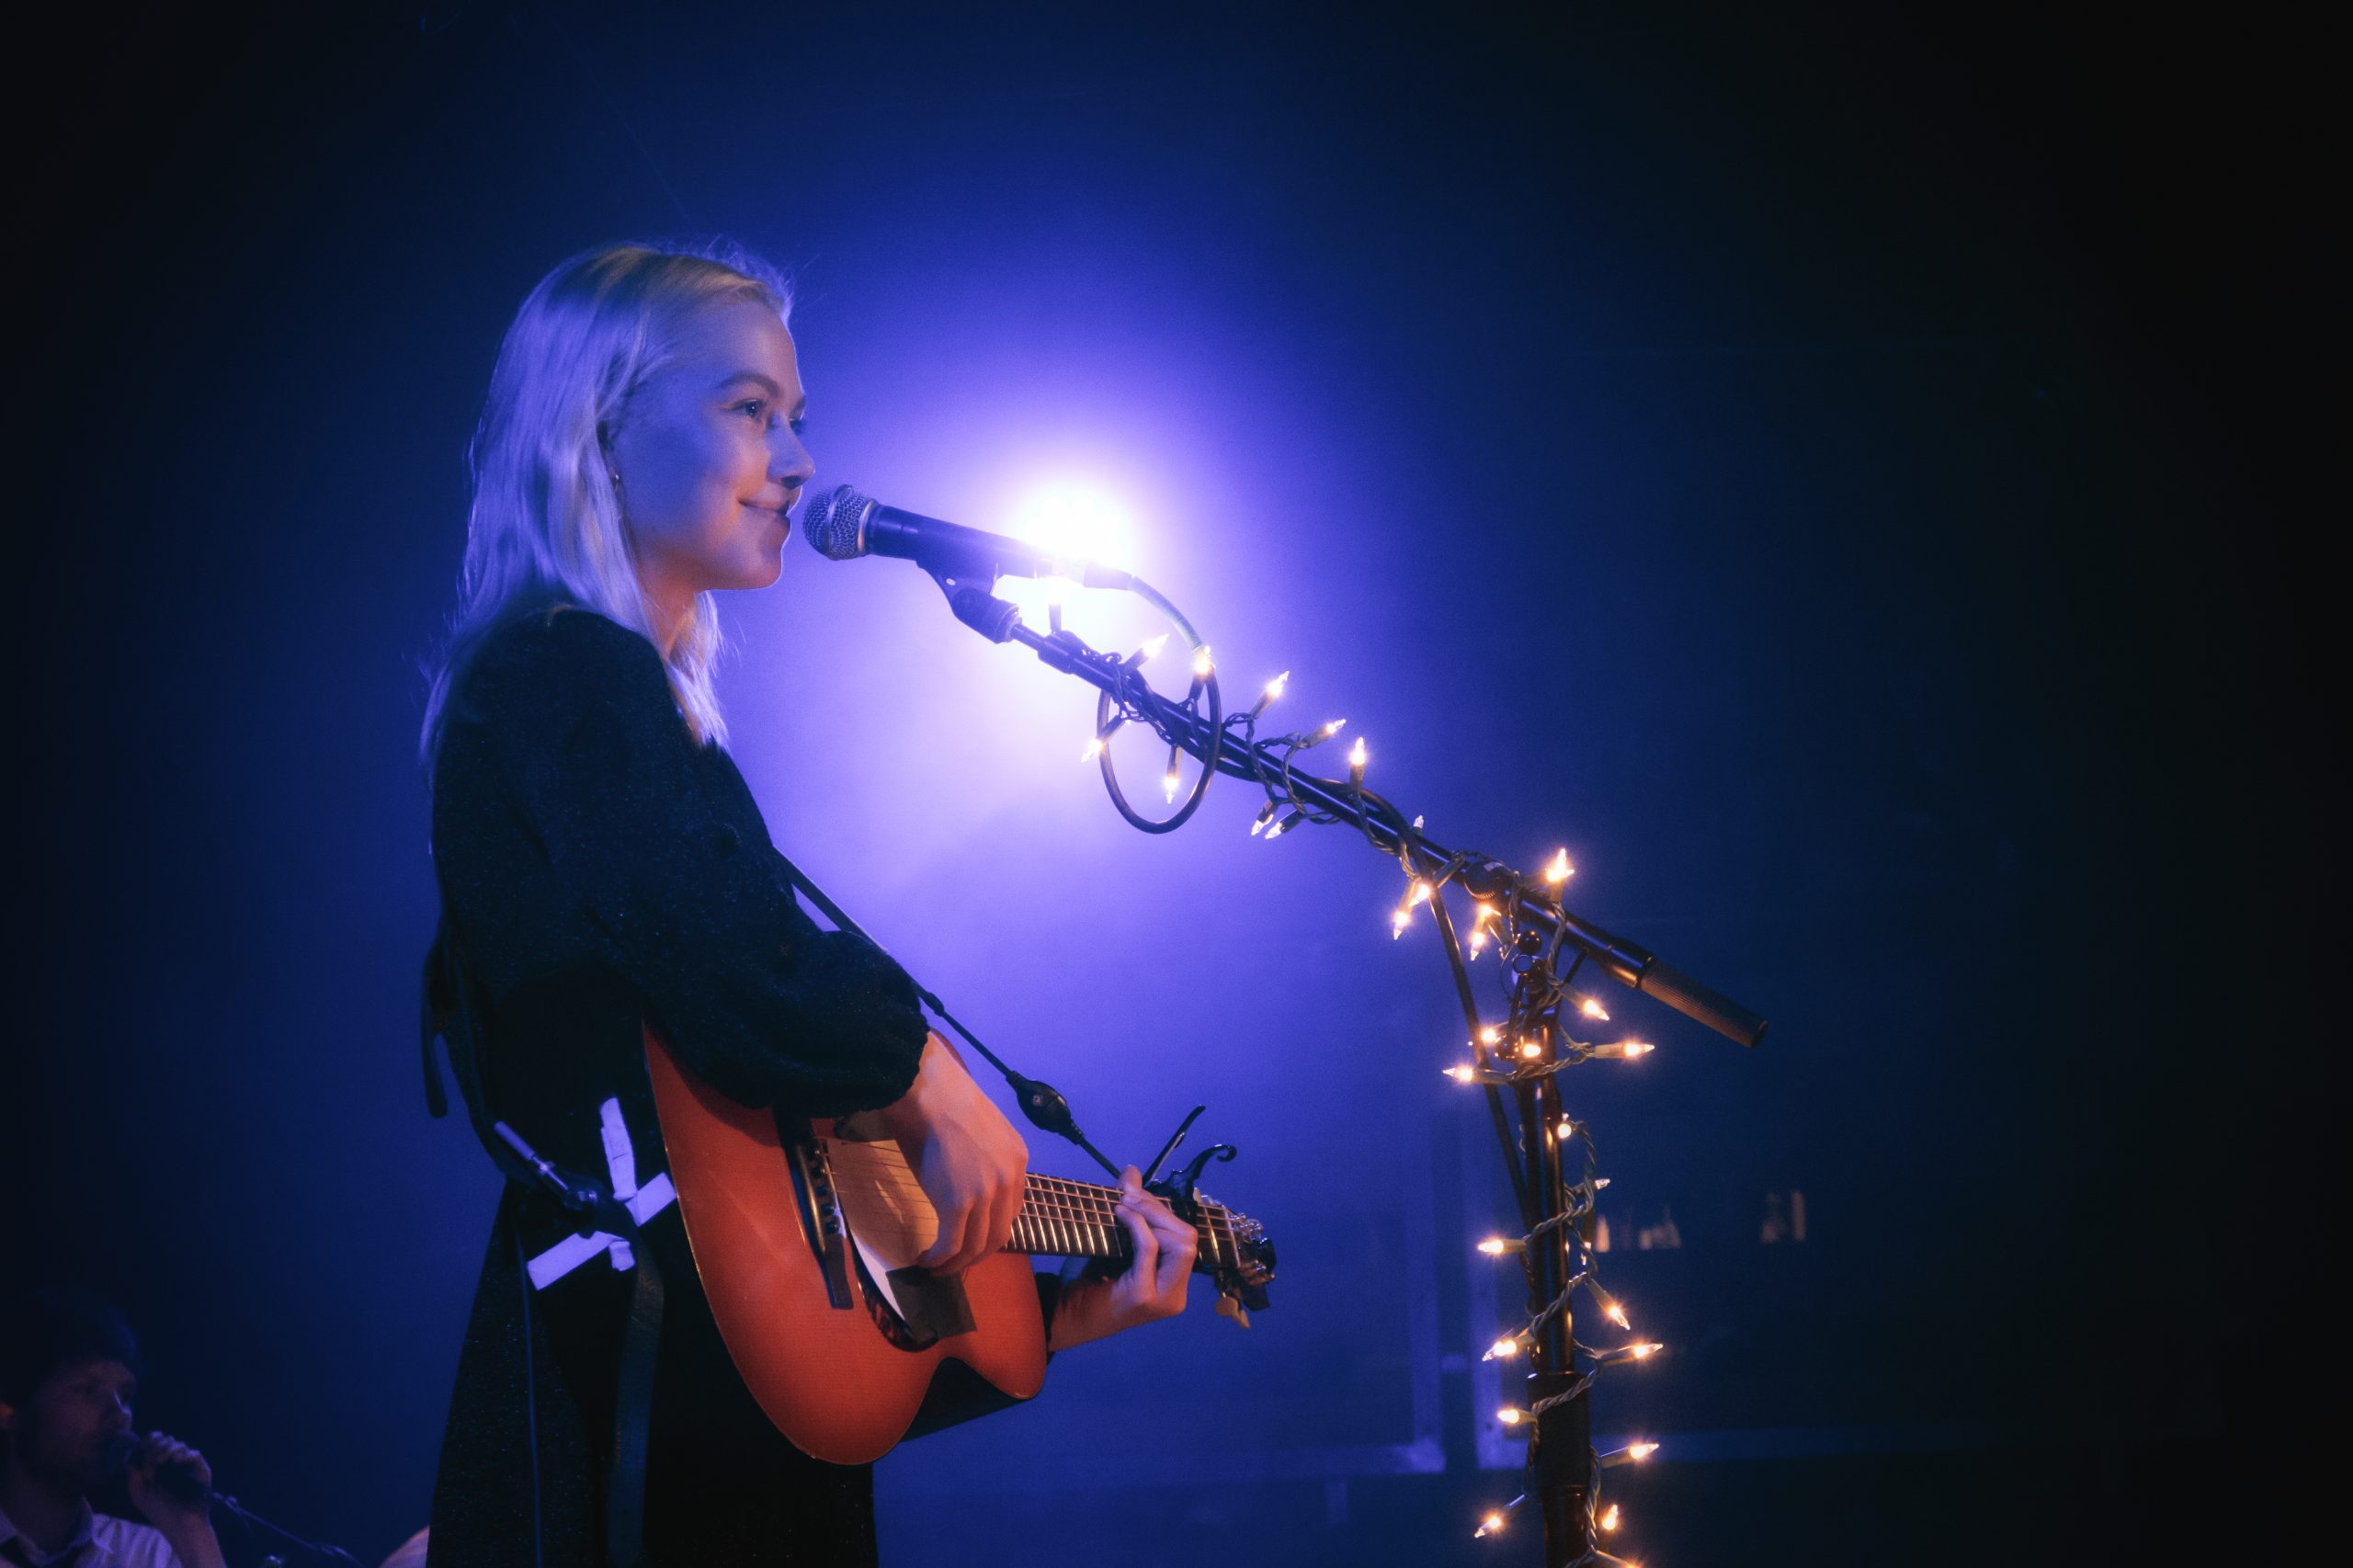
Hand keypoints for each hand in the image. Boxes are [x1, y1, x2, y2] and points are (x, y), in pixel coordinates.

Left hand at [126, 1432, 226, 1567]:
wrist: (179, 1525)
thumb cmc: (159, 1511)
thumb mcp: (138, 1493)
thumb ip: (132, 1473)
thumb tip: (130, 1453)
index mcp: (158, 1466)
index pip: (155, 1443)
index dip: (149, 1440)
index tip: (143, 1446)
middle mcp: (173, 1463)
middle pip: (166, 1441)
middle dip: (155, 1449)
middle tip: (151, 1465)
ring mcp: (188, 1465)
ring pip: (179, 1445)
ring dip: (167, 1450)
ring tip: (162, 1462)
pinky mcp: (201, 1469)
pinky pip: (194, 1454)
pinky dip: (184, 1454)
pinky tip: (176, 1461)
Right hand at [873, 1033, 1027, 1274]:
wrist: (930, 1092)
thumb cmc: (946, 1103)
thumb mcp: (982, 1132)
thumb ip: (984, 1159)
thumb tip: (967, 1182)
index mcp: (1018, 1160)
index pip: (1011, 1210)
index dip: (991, 1230)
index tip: (973, 1238)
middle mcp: (1009, 1180)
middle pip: (998, 1235)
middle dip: (977, 1255)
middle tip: (957, 1263)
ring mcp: (985, 1194)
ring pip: (976, 1245)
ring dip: (956, 1264)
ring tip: (938, 1268)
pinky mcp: (958, 1203)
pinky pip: (950, 1243)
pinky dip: (939, 1259)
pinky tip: (926, 1260)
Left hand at [1047, 1167, 1197, 1350]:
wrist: (1062, 1318)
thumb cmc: (1088, 1284)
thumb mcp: (1115, 1243)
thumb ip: (1129, 1211)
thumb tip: (1131, 1170)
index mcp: (1174, 1284)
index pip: (1187, 1239)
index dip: (1164, 1211)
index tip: (1134, 1192)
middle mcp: (1176, 1295)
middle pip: (1189, 1239)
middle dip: (1160, 1211)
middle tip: (1129, 1196)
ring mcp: (1163, 1300)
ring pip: (1180, 1246)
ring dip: (1152, 1218)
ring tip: (1124, 1205)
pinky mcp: (1144, 1298)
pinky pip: (1151, 1251)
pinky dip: (1139, 1227)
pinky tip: (1121, 1215)